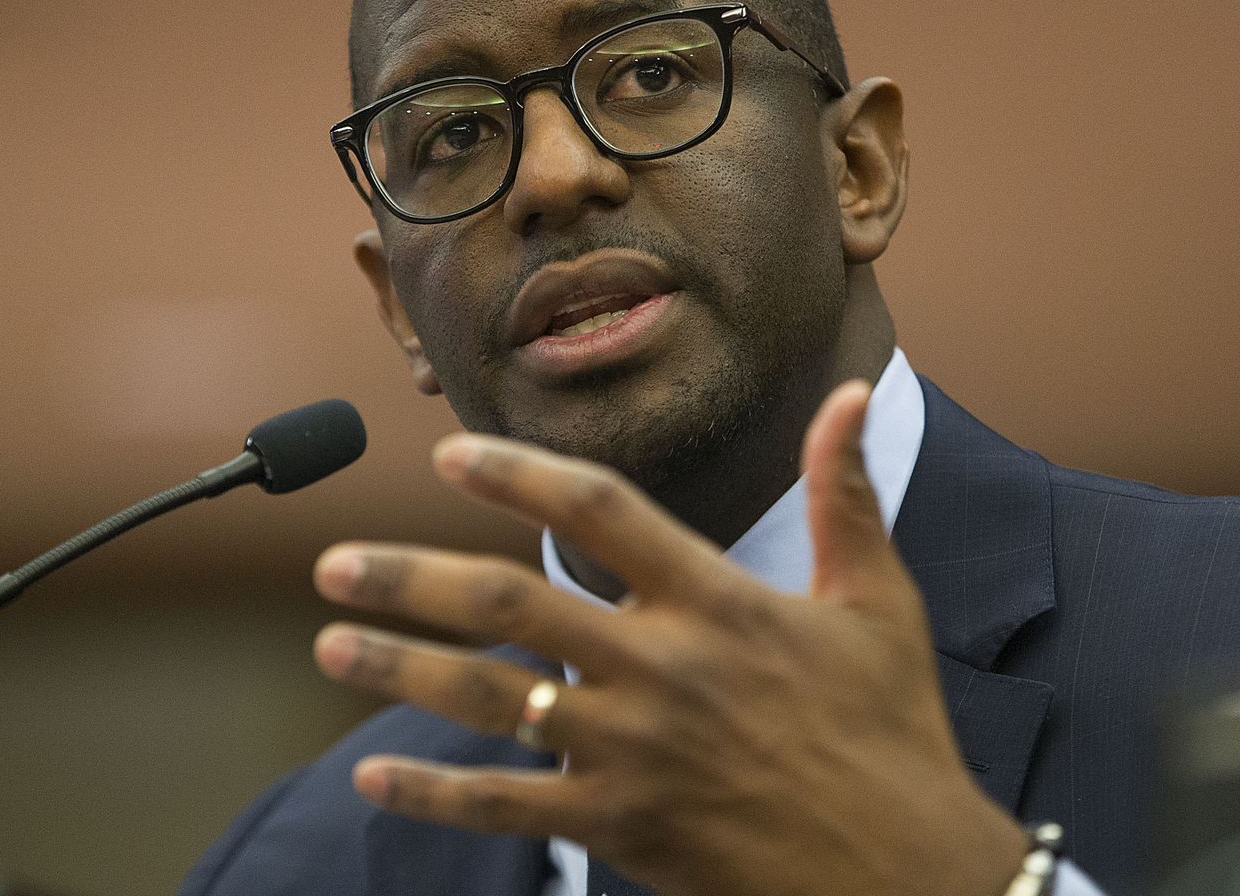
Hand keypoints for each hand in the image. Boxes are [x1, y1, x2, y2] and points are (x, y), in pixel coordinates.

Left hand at [310, 381, 1028, 895]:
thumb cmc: (896, 733)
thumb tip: (853, 392)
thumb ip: (845, 492)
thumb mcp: (879, 602)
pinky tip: (374, 771)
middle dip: (409, 578)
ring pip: (488, 700)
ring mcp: (634, 752)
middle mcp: (662, 667)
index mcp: (719, 600)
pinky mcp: (621, 827)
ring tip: (327, 643)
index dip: (514, 475)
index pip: (597, 511)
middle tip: (335, 564)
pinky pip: (505, 808)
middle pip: (508, 605)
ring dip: (397, 668)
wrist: (912, 878)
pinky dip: (433, 790)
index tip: (446, 455)